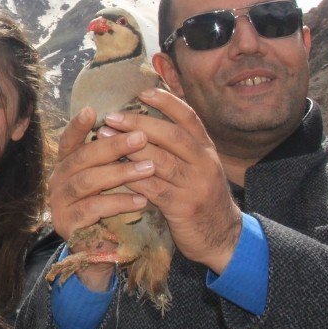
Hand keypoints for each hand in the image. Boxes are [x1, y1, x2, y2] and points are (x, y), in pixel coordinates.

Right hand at [48, 106, 154, 289]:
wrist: (101, 252)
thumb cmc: (109, 209)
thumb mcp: (110, 179)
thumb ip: (112, 157)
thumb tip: (135, 125)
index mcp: (66, 165)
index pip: (69, 141)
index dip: (78, 125)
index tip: (93, 110)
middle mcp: (56, 180)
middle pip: (82, 157)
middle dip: (113, 146)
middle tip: (141, 138)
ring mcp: (59, 202)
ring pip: (87, 181)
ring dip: (121, 173)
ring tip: (149, 168)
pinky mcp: (67, 224)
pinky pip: (93, 208)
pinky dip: (119, 202)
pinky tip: (142, 201)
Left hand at [101, 88, 241, 273]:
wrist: (223, 237)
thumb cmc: (201, 197)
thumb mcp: (197, 167)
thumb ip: (178, 147)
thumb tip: (144, 123)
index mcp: (206, 149)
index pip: (189, 117)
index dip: (166, 102)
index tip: (142, 92)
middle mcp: (204, 163)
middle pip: (171, 135)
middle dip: (138, 123)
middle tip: (111, 117)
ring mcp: (195, 185)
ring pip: (160, 161)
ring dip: (129, 148)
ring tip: (104, 138)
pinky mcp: (184, 207)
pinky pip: (153, 189)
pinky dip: (131, 178)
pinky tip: (112, 171)